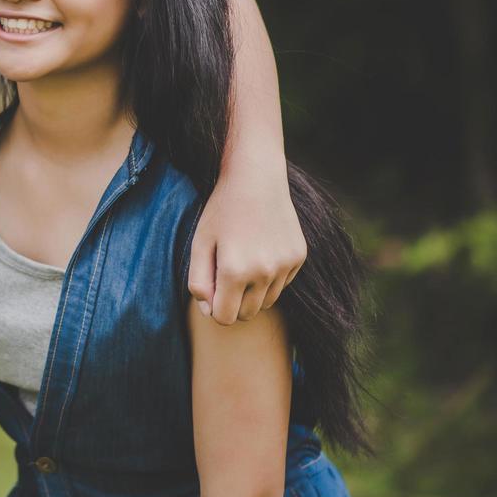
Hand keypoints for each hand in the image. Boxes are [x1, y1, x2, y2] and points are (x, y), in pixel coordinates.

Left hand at [189, 176, 305, 324]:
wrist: (256, 179)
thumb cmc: (222, 211)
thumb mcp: (200, 243)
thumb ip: (198, 280)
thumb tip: (207, 310)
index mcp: (234, 271)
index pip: (225, 318)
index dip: (214, 310)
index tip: (211, 292)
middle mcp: (264, 272)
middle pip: (247, 314)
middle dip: (233, 304)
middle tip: (223, 278)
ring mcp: (285, 266)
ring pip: (266, 302)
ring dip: (252, 292)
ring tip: (241, 263)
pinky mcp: (299, 258)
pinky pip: (281, 284)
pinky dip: (269, 277)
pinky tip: (260, 251)